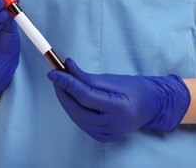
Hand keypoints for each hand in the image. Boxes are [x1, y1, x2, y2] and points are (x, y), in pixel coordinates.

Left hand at [47, 58, 189, 142]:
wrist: (151, 106)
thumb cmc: (134, 89)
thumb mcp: (112, 79)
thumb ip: (88, 77)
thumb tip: (67, 69)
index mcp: (121, 108)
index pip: (86, 96)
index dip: (67, 83)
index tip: (54, 72)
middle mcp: (114, 126)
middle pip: (78, 109)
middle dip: (63, 91)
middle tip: (55, 76)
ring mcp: (108, 135)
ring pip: (77, 117)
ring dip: (66, 100)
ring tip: (61, 84)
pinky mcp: (103, 137)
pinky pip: (82, 123)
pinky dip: (73, 109)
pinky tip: (71, 98)